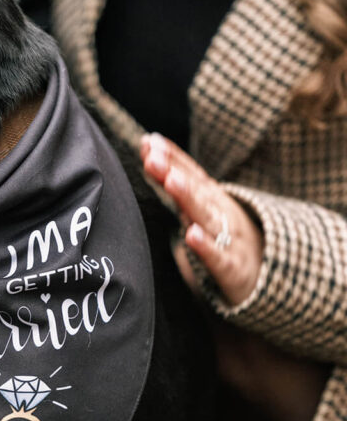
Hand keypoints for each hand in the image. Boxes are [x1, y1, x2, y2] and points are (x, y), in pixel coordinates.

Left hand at [140, 133, 263, 306]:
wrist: (271, 278)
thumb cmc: (228, 242)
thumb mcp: (206, 213)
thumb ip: (181, 191)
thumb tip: (151, 159)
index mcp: (213, 201)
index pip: (191, 174)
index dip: (171, 157)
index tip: (148, 141)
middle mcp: (221, 214)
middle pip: (195, 189)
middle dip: (173, 170)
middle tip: (153, 156)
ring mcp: (229, 239)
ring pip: (206, 216)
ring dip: (188, 197)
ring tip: (171, 181)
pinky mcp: (232, 268)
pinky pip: (218, 257)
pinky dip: (205, 247)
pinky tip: (191, 235)